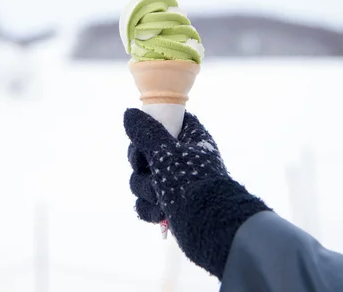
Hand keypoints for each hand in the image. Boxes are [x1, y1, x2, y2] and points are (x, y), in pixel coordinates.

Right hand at [124, 108, 269, 278]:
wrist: (213, 229)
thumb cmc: (192, 184)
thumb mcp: (166, 153)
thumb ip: (145, 133)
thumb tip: (129, 113)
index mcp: (190, 138)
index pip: (169, 118)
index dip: (152, 124)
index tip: (144, 134)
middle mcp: (183, 158)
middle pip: (145, 151)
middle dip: (141, 165)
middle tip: (147, 168)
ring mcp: (175, 183)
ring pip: (141, 178)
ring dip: (145, 189)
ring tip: (159, 197)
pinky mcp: (169, 205)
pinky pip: (145, 202)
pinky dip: (150, 208)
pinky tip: (161, 213)